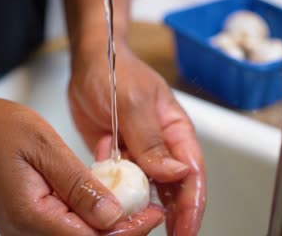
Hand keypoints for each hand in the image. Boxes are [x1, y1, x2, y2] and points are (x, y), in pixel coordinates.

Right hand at [0, 95, 162, 234]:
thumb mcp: (45, 147)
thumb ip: (78, 185)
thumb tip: (112, 216)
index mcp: (30, 216)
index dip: (128, 230)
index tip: (151, 212)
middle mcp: (25, 232)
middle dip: (122, 231)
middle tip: (147, 208)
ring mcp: (25, 230)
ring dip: (107, 227)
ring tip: (132, 204)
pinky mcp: (27, 223)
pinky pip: (65, 229)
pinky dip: (89, 219)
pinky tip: (103, 201)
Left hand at [69, 39, 205, 234]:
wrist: (89, 63)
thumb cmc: (115, 71)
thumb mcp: (133, 103)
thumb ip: (151, 140)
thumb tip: (176, 173)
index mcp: (175, 130)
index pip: (191, 172)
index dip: (193, 203)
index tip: (187, 228)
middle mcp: (161, 144)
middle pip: (175, 187)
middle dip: (176, 215)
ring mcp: (140, 151)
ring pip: (150, 189)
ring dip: (148, 210)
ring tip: (142, 229)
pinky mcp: (120, 155)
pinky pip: (124, 182)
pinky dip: (122, 195)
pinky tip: (117, 207)